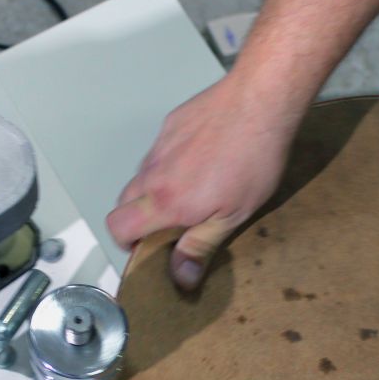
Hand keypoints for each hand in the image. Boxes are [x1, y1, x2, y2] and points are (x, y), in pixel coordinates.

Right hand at [107, 76, 297, 289]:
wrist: (260, 100)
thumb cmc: (253, 160)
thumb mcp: (234, 215)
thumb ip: (201, 246)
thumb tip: (181, 278)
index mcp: (166, 202)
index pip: (118, 227)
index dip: (126, 242)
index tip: (148, 247)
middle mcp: (154, 173)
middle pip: (123, 202)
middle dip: (139, 218)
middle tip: (172, 223)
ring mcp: (159, 146)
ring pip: (142, 176)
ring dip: (155, 190)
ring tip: (193, 190)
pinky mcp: (170, 125)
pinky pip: (159, 152)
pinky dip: (169, 164)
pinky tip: (202, 160)